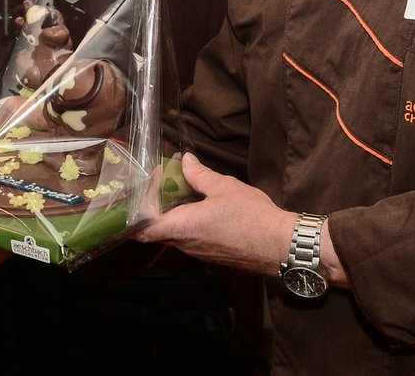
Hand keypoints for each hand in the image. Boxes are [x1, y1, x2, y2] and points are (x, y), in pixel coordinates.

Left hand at [132, 153, 294, 277]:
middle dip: (154, 207)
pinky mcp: (211, 255)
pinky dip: (186, 222)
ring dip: (171, 214)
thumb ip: (198, 174)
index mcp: (182, 227)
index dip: (134, 212)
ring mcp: (198, 253)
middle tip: (161, 183)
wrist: (281, 245)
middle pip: (155, 230)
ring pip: (173, 234)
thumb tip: (183, 160)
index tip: (141, 191)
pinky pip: (189, 238)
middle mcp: (185, 244)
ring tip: (180, 189)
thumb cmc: (251, 216)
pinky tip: (198, 205)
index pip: (142, 229)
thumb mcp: (223, 187)